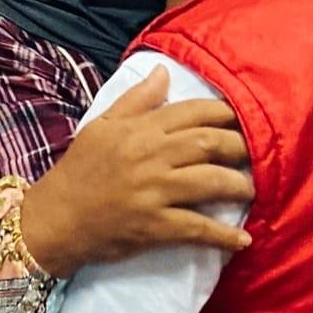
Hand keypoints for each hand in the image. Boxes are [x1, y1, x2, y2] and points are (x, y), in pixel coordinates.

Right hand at [20, 66, 253, 277]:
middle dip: (241, 147)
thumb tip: (164, 71)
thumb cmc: (79, 171)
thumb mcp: (102, 125)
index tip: (245, 120)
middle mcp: (151, 156)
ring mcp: (154, 191)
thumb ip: (136, 99)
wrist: (54, 219)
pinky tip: (243, 241)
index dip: (226, 115)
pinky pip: (197, 229)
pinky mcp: (154, 226)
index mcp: (140, 129)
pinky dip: (223, 236)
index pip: (194, 112)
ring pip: (211, 181)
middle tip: (258, 154)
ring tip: (254, 190)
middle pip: (210, 143)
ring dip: (240, 186)